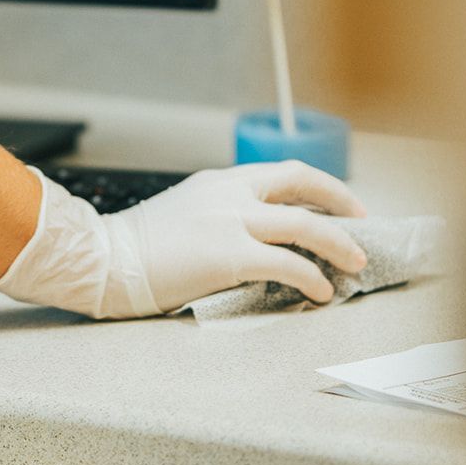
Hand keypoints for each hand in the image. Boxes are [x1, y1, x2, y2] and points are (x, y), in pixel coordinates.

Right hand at [0, 161, 368, 319]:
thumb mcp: (183, 214)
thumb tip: (256, 240)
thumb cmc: (135, 248)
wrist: (102, 260)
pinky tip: (320, 292)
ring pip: (303, 223)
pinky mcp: (226, 255)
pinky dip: (311, 277)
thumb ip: (218, 216)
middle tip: (363, 226)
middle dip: (341, 201)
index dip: (320, 186)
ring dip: (338, 243)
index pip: (282, 173)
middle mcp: (228, 194)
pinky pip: (286, 263)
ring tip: (355, 263)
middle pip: (302, 184)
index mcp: (218, 182)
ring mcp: (228, 222)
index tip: (342, 203)